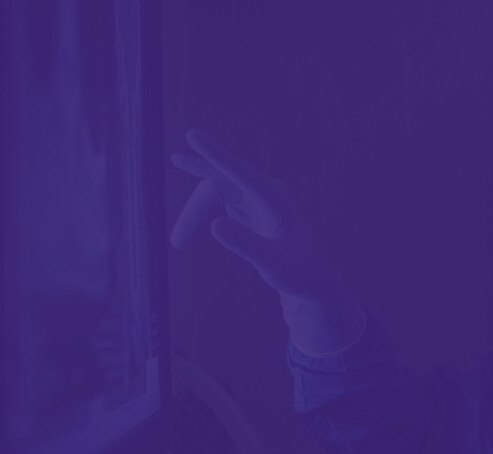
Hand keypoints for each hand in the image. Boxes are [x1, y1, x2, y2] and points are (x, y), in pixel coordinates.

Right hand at [169, 129, 364, 354]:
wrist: (314, 280)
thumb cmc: (298, 274)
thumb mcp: (272, 266)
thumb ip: (246, 245)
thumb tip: (214, 224)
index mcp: (274, 201)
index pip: (239, 171)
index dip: (214, 154)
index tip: (192, 135)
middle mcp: (267, 191)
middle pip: (220, 182)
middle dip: (196, 208)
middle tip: (178, 242)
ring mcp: (259, 195)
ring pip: (217, 189)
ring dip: (196, 211)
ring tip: (179, 241)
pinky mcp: (252, 204)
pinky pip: (221, 194)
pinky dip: (203, 205)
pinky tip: (187, 183)